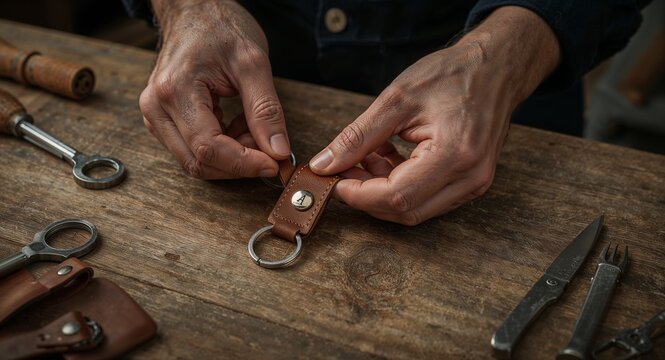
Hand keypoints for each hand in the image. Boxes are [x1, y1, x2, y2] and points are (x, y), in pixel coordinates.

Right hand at [140, 0, 289, 178]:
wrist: (195, 12)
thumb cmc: (220, 28)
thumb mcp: (253, 63)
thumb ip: (266, 110)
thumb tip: (278, 151)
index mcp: (175, 91)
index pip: (208, 148)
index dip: (244, 163)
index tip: (275, 164)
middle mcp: (156, 108)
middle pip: (199, 162)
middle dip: (240, 162)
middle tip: (268, 144)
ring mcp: (155, 116)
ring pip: (196, 162)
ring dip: (231, 156)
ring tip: (251, 126)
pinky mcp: (163, 121)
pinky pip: (193, 150)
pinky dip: (223, 148)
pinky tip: (237, 125)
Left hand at [310, 6, 560, 224]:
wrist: (496, 67)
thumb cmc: (452, 74)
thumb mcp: (396, 99)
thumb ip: (358, 136)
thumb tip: (324, 165)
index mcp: (454, 155)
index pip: (397, 196)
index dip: (359, 194)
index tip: (333, 180)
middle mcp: (470, 178)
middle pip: (406, 211)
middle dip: (367, 196)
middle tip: (344, 170)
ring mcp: (474, 184)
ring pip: (415, 209)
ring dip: (382, 191)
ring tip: (367, 156)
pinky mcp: (471, 182)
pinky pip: (428, 198)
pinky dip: (400, 185)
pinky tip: (387, 157)